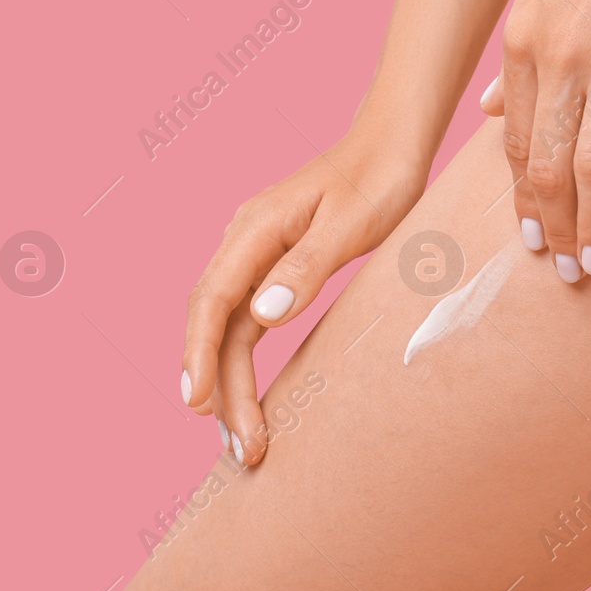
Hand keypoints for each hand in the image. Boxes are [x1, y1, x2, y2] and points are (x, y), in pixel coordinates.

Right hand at [180, 124, 422, 464]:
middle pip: (215, 323)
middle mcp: (244, 240)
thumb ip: (307, 266)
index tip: (197, 402)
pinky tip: (244, 396)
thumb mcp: (350, 222)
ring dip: (230, 383)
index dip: (199, 354)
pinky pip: (245, 320)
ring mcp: (256, 253)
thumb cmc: (377, 177)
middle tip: (243, 446)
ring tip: (242, 440)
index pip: (212, 300)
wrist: (392, 144)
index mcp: (254, 228)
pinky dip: (242, 360)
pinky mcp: (274, 265)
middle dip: (220, 388)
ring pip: (228, 327)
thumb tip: (261, 315)